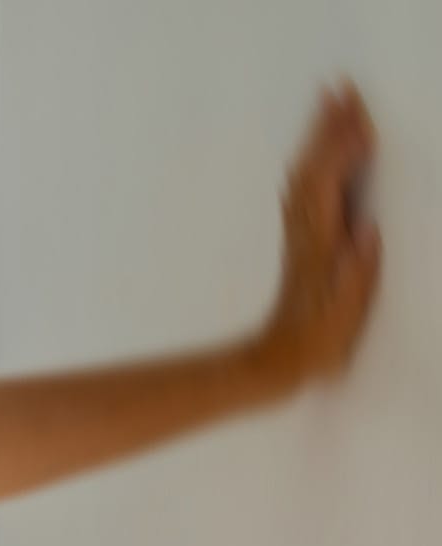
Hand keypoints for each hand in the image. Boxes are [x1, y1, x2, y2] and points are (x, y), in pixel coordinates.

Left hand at [252, 81, 381, 387]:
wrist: (278, 360)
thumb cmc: (318, 341)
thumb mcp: (346, 312)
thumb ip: (356, 271)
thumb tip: (366, 230)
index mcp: (319, 244)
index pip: (330, 184)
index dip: (343, 150)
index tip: (359, 119)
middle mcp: (304, 232)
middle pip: (312, 168)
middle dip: (327, 127)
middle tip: (338, 87)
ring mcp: (300, 235)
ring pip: (305, 175)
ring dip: (318, 138)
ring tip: (330, 104)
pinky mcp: (301, 242)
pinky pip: (303, 190)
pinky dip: (314, 162)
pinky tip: (317, 154)